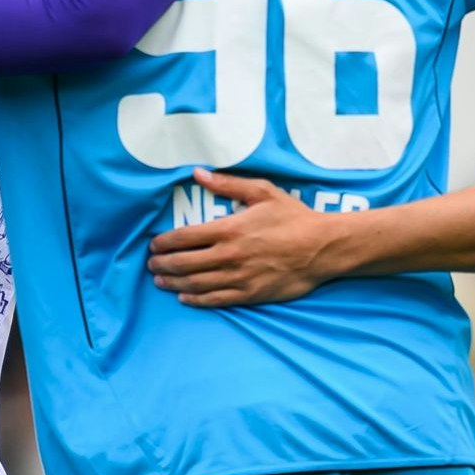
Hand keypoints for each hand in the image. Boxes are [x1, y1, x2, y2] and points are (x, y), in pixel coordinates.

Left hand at [145, 171, 347, 306]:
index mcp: (228, 230)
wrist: (322, 248)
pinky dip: (195, 299)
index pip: (184, 238)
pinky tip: (184, 297)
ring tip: (161, 280)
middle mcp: (228, 256)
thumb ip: (228, 184)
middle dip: (162, 264)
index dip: (164, 242)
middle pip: (183, 263)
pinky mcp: (249, 295)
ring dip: (173, 283)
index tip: (154, 244)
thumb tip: (198, 174)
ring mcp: (238, 278)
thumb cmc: (293, 218)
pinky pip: (215, 300)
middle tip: (151, 264)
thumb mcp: (262, 192)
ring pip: (195, 284)